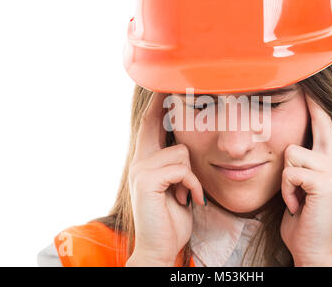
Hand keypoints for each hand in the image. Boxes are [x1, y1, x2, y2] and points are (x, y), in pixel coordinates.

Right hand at [126, 92, 204, 266]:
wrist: (160, 246)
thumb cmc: (172, 216)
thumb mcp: (175, 186)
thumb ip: (176, 166)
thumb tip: (184, 146)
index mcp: (145, 161)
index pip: (149, 124)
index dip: (156, 104)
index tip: (164, 85)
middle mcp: (138, 161)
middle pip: (153, 123)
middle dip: (163, 105)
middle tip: (174, 90)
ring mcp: (140, 169)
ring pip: (181, 152)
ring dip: (192, 175)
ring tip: (188, 193)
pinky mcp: (146, 181)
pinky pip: (182, 169)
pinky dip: (193, 186)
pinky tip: (191, 199)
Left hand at [280, 93, 331, 266]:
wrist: (311, 246)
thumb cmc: (302, 215)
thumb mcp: (302, 185)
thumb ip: (301, 164)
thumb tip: (286, 147)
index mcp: (331, 160)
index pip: (324, 125)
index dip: (317, 106)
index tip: (310, 87)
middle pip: (312, 128)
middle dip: (306, 121)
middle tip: (302, 105)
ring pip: (290, 153)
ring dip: (285, 180)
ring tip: (295, 197)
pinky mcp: (325, 182)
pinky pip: (289, 173)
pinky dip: (287, 192)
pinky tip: (296, 205)